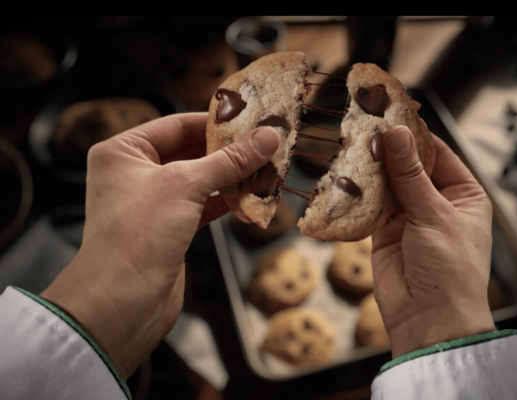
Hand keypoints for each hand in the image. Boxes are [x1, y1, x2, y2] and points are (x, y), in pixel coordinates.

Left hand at [41, 113, 279, 376]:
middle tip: (267, 147)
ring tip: (266, 172)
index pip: (178, 124)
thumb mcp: (186, 186)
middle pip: (192, 152)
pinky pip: (203, 205)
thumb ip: (230, 161)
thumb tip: (267, 136)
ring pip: (201, 180)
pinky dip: (227, 202)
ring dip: (233, 179)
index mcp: (124, 151)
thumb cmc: (138, 236)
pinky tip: (251, 200)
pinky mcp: (168, 228)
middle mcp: (135, 173)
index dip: (217, 123)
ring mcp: (152, 202)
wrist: (121, 303)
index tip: (253, 120)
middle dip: (230, 153)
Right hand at [372, 126, 495, 358]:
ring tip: (351, 145)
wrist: (429, 319)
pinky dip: (358, 193)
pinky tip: (345, 175)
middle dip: (389, 150)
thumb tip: (396, 135)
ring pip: (387, 183)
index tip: (391, 112)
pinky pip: (370, 205)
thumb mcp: (435, 215)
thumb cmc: (450, 269)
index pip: (438, 153)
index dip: (416, 134)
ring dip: (371, 169)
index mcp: (463, 195)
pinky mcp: (383, 231)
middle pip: (409, 166)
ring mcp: (408, 216)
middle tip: (364, 125)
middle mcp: (436, 202)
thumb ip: (410, 175)